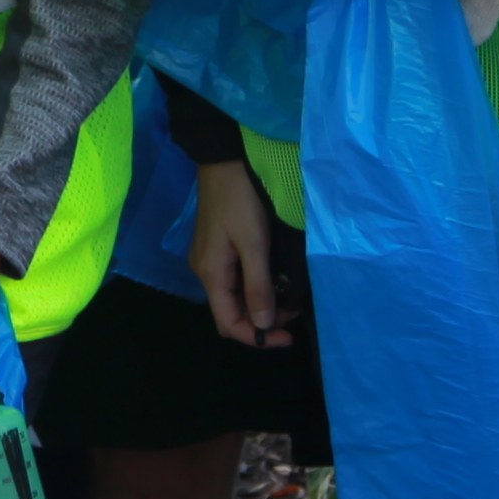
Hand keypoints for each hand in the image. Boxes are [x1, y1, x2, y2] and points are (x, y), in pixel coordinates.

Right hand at [189, 162, 292, 349]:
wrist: (224, 161)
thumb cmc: (240, 201)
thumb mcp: (254, 244)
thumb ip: (258, 286)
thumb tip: (262, 324)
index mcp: (211, 274)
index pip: (228, 323)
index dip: (256, 336)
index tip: (286, 337)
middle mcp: (205, 272)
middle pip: (230, 312)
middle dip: (260, 321)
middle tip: (293, 315)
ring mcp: (210, 259)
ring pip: (233, 297)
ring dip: (260, 304)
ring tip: (289, 300)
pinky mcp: (217, 248)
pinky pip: (234, 280)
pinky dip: (254, 288)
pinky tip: (274, 282)